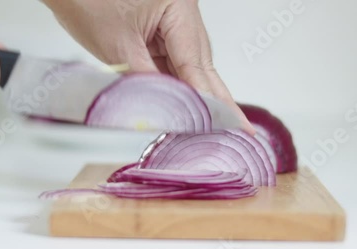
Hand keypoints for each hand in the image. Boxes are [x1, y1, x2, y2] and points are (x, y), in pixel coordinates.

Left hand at [42, 0, 253, 132]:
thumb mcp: (117, 45)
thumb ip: (146, 80)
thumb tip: (166, 112)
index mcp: (179, 7)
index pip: (196, 63)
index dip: (213, 98)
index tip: (231, 122)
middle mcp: (182, 12)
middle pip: (201, 63)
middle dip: (215, 98)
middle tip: (239, 127)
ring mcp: (172, 20)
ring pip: (188, 64)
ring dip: (195, 93)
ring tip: (213, 123)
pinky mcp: (158, 29)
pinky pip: (172, 61)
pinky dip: (176, 83)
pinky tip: (184, 103)